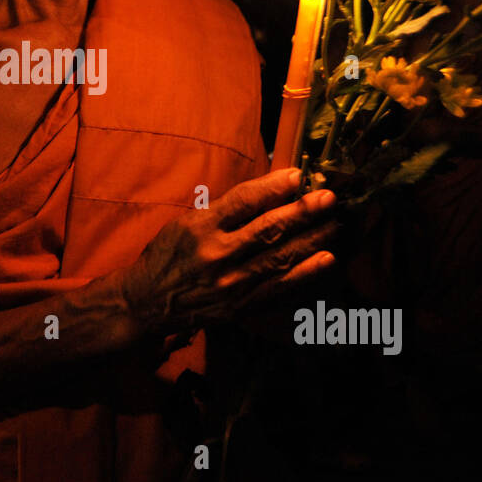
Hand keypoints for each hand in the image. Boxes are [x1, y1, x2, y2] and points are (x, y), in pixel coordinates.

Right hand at [117, 168, 338, 334]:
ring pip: (278, 257)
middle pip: (267, 229)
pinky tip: (326, 260)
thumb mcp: (185, 223)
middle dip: (302, 212)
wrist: (146, 302)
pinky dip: (304, 274)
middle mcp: (215, 254)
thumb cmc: (168, 256)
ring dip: (311, 239)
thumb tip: (267, 192)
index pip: (242, 201)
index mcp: (200, 227)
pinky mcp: (239, 305)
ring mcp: (229, 282)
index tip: (298, 176)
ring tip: (335, 223)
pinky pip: (278, 287)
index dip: (273, 187)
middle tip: (328, 198)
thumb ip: (223, 211)